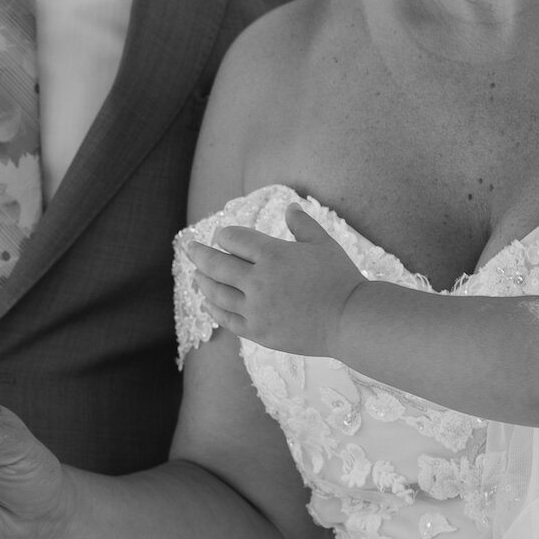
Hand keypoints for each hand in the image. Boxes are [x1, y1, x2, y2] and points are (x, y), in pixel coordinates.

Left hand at [184, 205, 366, 356]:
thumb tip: (290, 206)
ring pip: (217, 293)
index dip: (225, 235)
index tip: (222, 236)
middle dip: (199, 254)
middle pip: (217, 264)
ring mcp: (255, 308)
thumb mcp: (323, 244)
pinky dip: (214, 309)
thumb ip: (302, 224)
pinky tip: (208, 303)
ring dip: (203, 281)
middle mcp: (258, 280)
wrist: (349, 320)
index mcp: (272, 254)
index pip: (234, 239)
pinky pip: (227, 319)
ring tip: (197, 275)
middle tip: (190, 249)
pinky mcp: (258, 331)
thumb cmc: (340, 279)